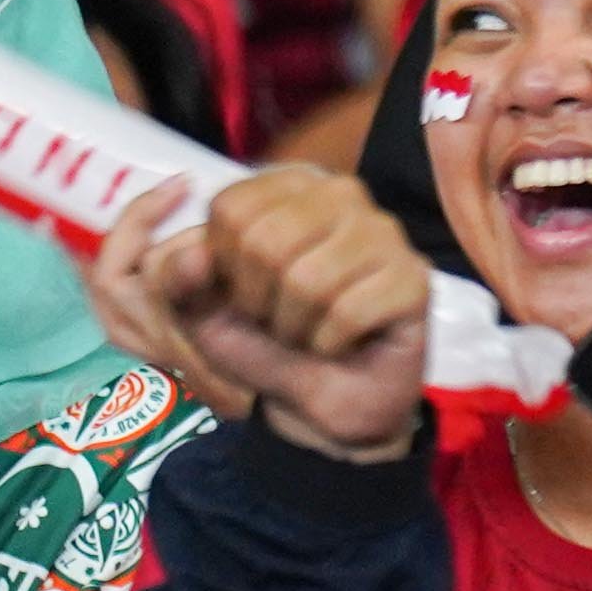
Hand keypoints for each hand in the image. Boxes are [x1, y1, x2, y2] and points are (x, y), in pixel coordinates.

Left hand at [88, 171, 434, 460]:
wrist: (314, 404)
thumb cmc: (261, 342)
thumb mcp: (200, 308)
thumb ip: (177, 276)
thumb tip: (195, 255)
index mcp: (288, 186)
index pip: (231, 207)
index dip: (222, 266)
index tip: (243, 292)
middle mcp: (341, 194)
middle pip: (266, 241)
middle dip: (258, 301)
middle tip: (278, 318)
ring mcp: (385, 233)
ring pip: (308, 280)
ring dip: (294, 328)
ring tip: (309, 331)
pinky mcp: (414, 278)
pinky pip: (349, 312)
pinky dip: (330, 343)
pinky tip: (343, 343)